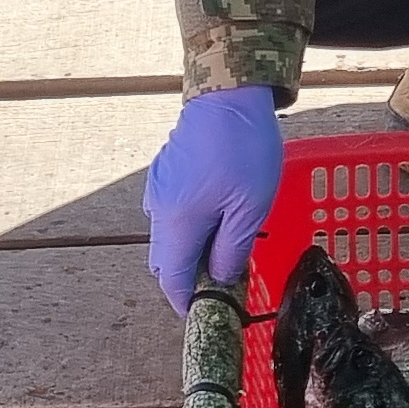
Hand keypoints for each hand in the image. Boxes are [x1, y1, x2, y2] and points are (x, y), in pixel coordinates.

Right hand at [146, 85, 284, 307]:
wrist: (228, 93)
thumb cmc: (244, 151)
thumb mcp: (250, 208)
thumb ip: (231, 249)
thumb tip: (218, 279)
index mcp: (178, 223)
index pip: (172, 278)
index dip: (185, 302)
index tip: (204, 314)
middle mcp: (159, 209)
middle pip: (165, 260)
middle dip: (187, 277)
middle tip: (222, 283)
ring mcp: (158, 188)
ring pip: (168, 236)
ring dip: (189, 250)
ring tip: (224, 248)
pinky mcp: (165, 173)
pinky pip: (171, 213)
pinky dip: (187, 227)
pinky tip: (215, 217)